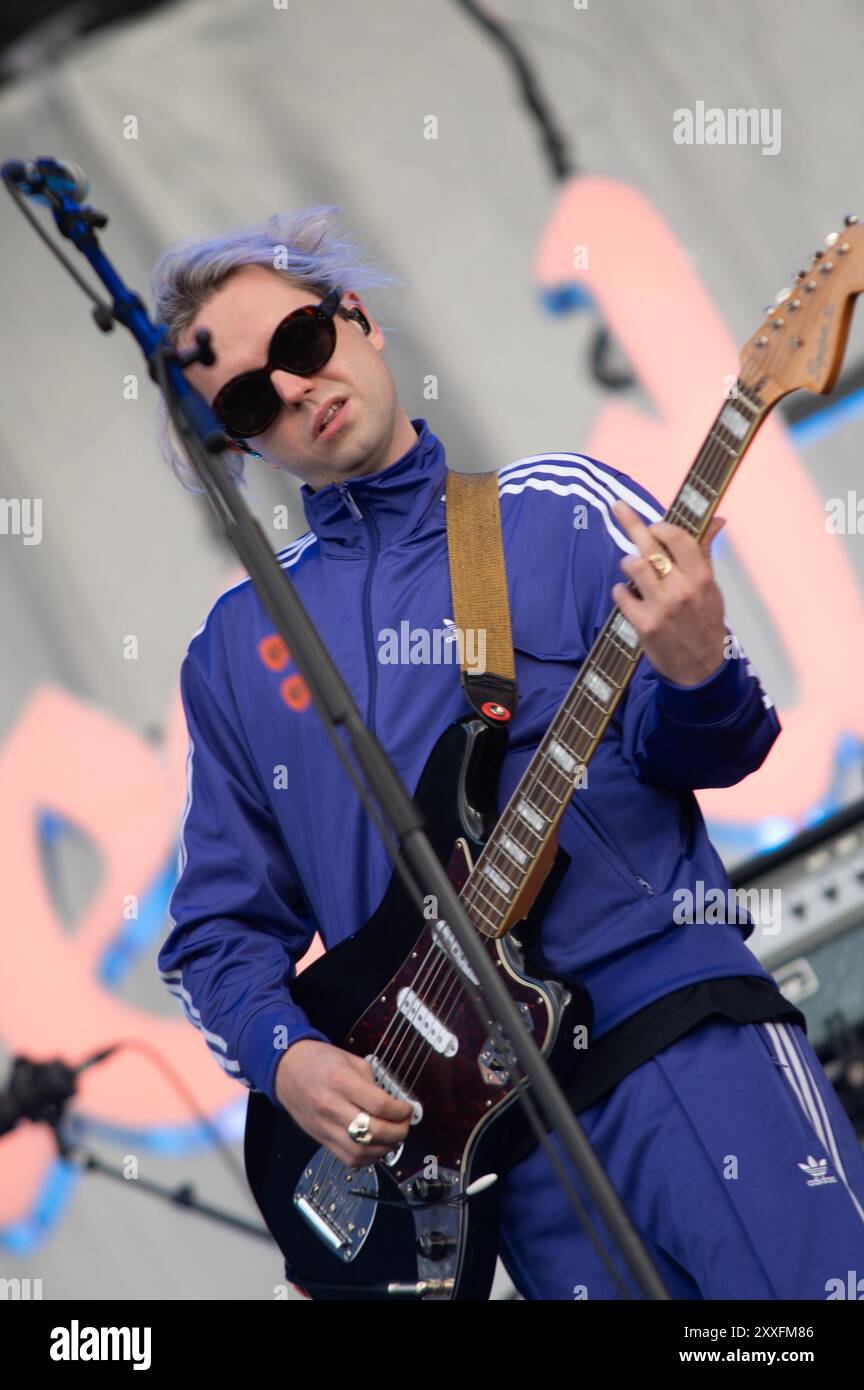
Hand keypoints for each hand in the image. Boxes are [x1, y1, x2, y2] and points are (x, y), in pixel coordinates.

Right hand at [274, 1039, 413, 1167]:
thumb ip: (372, 1083)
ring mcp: (324, 1126)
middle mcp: (331, 1107)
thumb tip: (392, 1105)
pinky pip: (348, 1158)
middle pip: (372, 1131)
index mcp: (341, 1081)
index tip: (407, 1109)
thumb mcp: (351, 1060)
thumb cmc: (318, 1061)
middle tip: (405, 1126)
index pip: (379, 1105)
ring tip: (393, 1138)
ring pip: (360, 1151)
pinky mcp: (320, 1139)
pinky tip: (376, 1147)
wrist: (286, 1070)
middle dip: (398, 1132)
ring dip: (384, 1149)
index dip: (401, 1111)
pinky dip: (367, 1158)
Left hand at [610, 500, 727, 685]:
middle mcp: (682, 590)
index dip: (662, 526)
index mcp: (701, 577)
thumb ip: (705, 553)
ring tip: (632, 567)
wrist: (701, 668)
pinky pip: (622, 594)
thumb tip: (716, 520)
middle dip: (631, 522)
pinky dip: (621, 591)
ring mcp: (662, 607)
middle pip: (651, 546)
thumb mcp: (712, 588)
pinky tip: (628, 595)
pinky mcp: (644, 624)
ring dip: (628, 562)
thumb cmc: (705, 622)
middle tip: (618, 506)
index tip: (654, 523)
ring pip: (633, 566)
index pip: (679, 538)